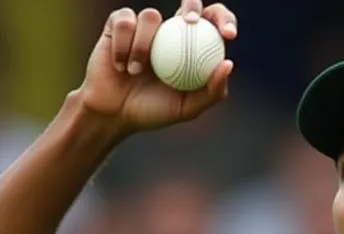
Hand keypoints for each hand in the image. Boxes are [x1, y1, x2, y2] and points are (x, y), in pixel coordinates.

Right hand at [78, 1, 236, 132]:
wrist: (115, 113)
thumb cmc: (153, 111)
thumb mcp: (188, 109)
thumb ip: (212, 91)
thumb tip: (228, 63)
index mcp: (191, 47)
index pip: (214, 24)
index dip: (225, 20)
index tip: (228, 35)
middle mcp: (171, 31)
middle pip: (190, 3)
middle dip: (193, 4)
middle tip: (190, 22)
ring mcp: (145, 25)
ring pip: (151, 16)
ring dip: (143, 47)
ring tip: (134, 72)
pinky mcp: (119, 23)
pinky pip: (124, 21)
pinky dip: (122, 46)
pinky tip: (119, 66)